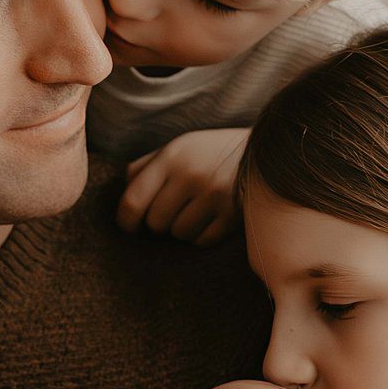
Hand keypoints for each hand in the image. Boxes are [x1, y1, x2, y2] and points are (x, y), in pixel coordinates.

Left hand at [115, 127, 247, 245]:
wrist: (266, 148)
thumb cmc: (210, 152)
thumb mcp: (178, 147)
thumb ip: (146, 167)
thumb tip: (121, 194)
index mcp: (172, 157)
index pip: (133, 200)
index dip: (125, 220)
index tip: (128, 227)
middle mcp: (191, 175)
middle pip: (156, 222)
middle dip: (159, 223)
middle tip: (172, 212)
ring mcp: (215, 195)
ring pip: (179, 234)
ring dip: (181, 229)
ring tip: (194, 211)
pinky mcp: (234, 214)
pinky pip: (202, 241)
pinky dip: (201, 236)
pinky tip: (210, 219)